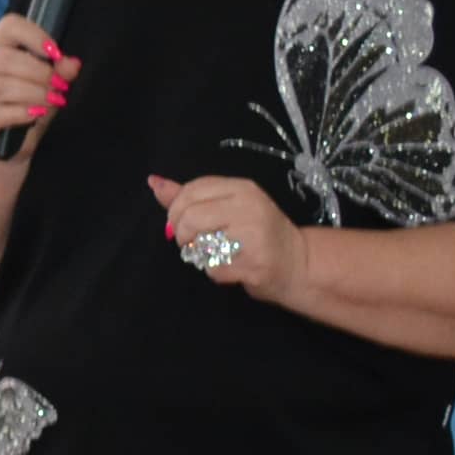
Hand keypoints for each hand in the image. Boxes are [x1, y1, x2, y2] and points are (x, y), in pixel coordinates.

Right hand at [0, 15, 76, 148]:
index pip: (9, 26)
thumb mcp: (48, 89)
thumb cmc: (26, 111)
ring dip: (33, 93)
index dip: (34, 35)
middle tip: (60, 87)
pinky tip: (36, 114)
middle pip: (3, 58)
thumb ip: (60, 73)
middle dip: (39, 72)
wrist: (6, 151)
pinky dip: (20, 113)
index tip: (55, 54)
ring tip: (53, 102)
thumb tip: (72, 64)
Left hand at [148, 173, 305, 302]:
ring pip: (200, 244)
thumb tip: (154, 182)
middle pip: (190, 217)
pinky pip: (213, 269)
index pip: (192, 191)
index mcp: (242, 188)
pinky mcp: (253, 264)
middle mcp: (248, 206)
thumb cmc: (259, 234)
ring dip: (200, 255)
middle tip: (194, 244)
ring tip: (218, 254)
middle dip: (182, 235)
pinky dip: (216, 273)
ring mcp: (253, 235)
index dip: (175, 210)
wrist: (299, 264)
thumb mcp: (229, 206)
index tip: (179, 224)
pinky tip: (233, 268)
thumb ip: (191, 196)